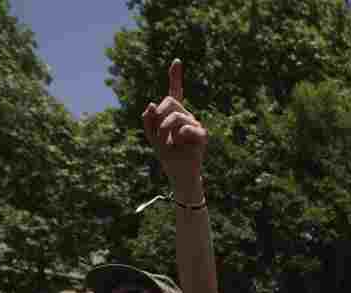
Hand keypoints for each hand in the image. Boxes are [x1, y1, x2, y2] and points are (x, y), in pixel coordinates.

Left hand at [141, 59, 207, 195]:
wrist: (178, 172)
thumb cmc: (167, 154)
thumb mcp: (151, 136)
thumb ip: (148, 119)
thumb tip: (151, 104)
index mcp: (174, 114)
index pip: (175, 93)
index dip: (176, 77)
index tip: (177, 61)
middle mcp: (186, 116)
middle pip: (170, 102)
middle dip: (158, 118)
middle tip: (159, 135)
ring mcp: (195, 124)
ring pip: (176, 116)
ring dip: (165, 130)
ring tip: (168, 143)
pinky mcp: (202, 135)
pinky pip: (186, 128)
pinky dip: (178, 137)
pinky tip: (180, 144)